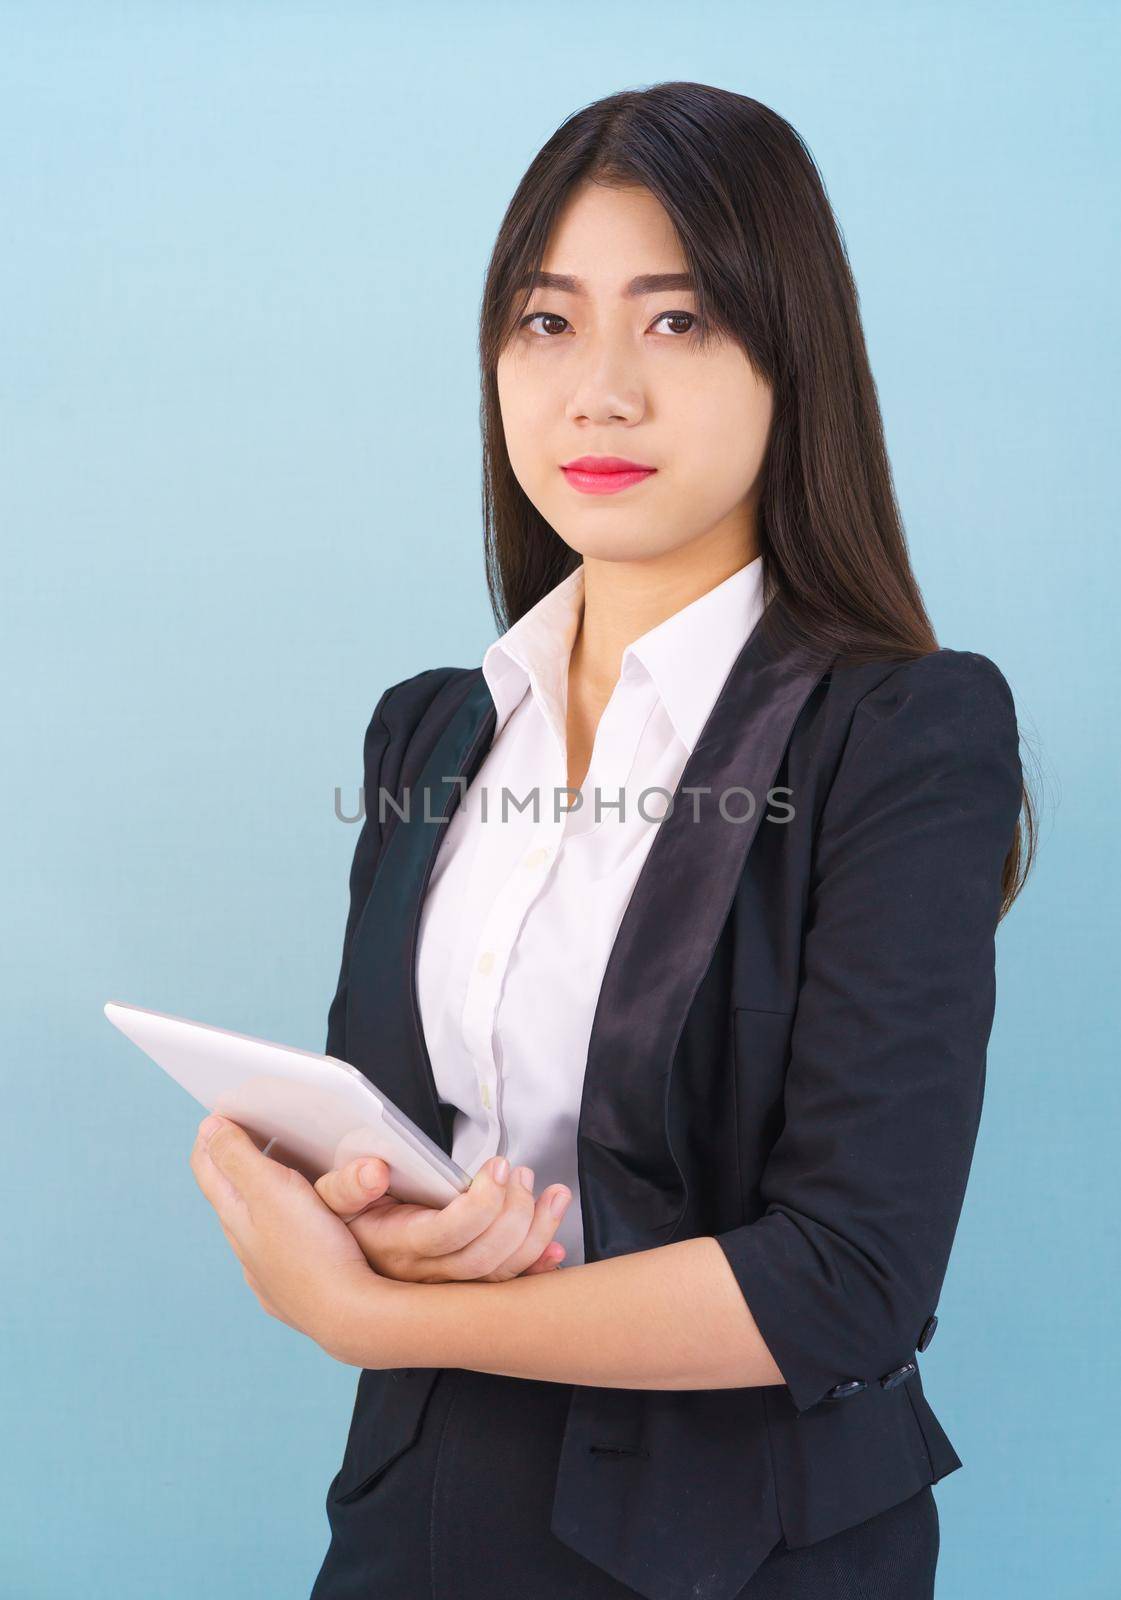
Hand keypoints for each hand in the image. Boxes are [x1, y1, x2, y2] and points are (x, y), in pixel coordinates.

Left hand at [190, 1113, 379, 1357]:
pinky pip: (277, 1251)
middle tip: (253, 1132)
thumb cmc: (311, 1249)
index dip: (211, 1136)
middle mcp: (244, 1244)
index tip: (223, 1113)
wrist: (346, 1314)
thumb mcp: (271, 1189)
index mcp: (236, 1214)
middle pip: (228, 1194)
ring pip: (253, 1225)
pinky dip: (282, 1227)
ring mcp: (266, 1270)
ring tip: (280, 1173)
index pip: (207, 1167)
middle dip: (235, 1160)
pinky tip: (299, 1229)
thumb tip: (209, 1128)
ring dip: (260, 1195)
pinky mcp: (290, 1289)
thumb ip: (238, 1157)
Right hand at [314, 1154, 572, 1282]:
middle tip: (523, 1173)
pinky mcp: (460, 1289)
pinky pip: (505, 1286)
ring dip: (536, 1233)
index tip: (498, 1166)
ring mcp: (443, 1287)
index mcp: (393, 1246)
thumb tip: (374, 1171)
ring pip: (500, 1274)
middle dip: (515, 1212)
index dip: (480, 1203)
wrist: (333, 1264)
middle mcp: (420, 1276)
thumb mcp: (329, 1197)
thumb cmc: (339, 1219)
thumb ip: (349, 1184)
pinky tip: (556, 1250)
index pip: (446, 1234)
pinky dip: (537, 1266)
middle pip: (482, 1258)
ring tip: (552, 1195)